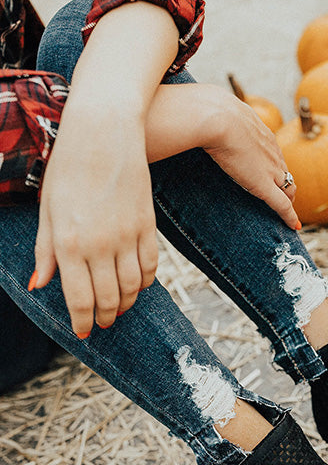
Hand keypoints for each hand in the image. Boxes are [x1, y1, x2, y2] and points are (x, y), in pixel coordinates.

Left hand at [34, 108, 157, 336]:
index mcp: (68, 242)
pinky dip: (144, 283)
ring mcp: (127, 236)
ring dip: (125, 304)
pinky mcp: (147, 225)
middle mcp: (99, 244)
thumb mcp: (48, 209)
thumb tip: (39, 286)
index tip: (83, 333)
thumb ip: (45, 250)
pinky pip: (150, 267)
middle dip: (104, 318)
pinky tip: (135, 285)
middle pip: (108, 299)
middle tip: (101, 324)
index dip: (82, 322)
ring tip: (118, 308)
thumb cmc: (67, 167)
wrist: (104, 131)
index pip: (79, 299)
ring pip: (132, 288)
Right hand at [146, 84, 300, 228]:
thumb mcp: (210, 107)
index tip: (268, 170)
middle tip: (283, 194)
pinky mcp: (264, 185)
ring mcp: (269, 168)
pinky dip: (288, 216)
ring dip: (288, 199)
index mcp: (260, 131)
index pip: (272, 152)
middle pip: (283, 170)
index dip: (272, 164)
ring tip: (287, 210)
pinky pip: (282, 204)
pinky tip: (293, 225)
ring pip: (287, 187)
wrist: (214, 116)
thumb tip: (187, 107)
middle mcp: (270, 150)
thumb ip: (206, 112)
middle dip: (284, 183)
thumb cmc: (206, 110)